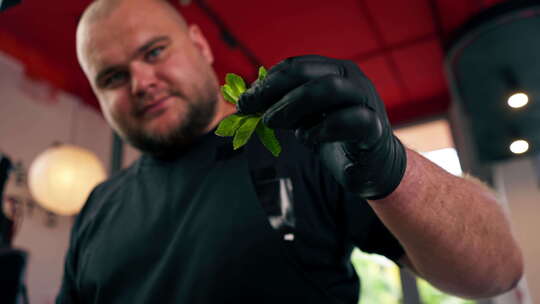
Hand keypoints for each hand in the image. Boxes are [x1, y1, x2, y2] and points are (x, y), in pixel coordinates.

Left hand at [237, 55, 405, 198]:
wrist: (372, 166)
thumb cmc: (335, 137)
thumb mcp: (305, 119)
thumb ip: (284, 107)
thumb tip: (246, 103)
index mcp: (334, 72)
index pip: (296, 66)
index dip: (267, 81)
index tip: (244, 100)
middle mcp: (352, 80)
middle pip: (308, 73)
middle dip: (273, 89)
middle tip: (250, 109)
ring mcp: (366, 101)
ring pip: (330, 88)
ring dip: (294, 104)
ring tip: (271, 122)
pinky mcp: (375, 128)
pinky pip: (351, 120)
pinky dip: (322, 129)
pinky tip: (308, 139)